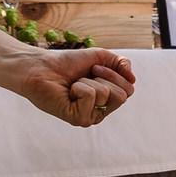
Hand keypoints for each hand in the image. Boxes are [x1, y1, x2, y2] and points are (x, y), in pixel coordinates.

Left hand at [17, 47, 136, 126]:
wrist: (42, 67)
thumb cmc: (68, 63)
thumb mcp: (101, 57)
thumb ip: (121, 64)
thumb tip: (133, 79)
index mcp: (107, 100)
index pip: (129, 89)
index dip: (115, 73)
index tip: (94, 67)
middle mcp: (100, 111)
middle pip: (123, 95)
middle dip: (105, 77)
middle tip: (85, 75)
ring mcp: (90, 117)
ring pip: (107, 94)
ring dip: (89, 81)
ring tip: (74, 84)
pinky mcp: (77, 118)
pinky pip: (91, 96)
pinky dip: (79, 87)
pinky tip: (68, 91)